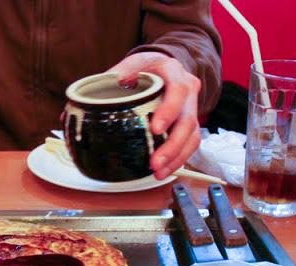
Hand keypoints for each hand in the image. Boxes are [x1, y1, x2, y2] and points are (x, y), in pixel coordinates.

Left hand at [108, 52, 201, 179]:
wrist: (163, 66)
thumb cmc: (146, 67)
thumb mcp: (133, 63)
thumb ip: (119, 74)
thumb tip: (102, 90)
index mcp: (174, 73)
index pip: (178, 91)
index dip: (169, 111)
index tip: (155, 129)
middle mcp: (189, 92)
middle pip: (188, 120)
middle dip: (172, 145)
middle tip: (155, 162)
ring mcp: (191, 109)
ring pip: (192, 136)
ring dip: (176, 157)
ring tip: (158, 172)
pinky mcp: (189, 124)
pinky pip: (190, 144)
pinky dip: (178, 159)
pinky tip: (164, 171)